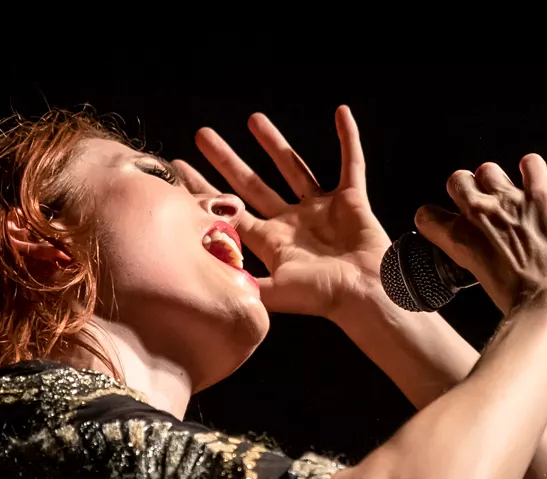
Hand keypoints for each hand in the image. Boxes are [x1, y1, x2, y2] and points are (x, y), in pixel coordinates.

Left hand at [173, 106, 391, 322]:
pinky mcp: (351, 200)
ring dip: (275, 144)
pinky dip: (348, 139)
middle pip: (252, 185)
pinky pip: (351, 164)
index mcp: (271, 242)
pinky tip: (341, 114)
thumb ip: (242, 282)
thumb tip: (203, 278)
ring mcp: (321, 210)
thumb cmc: (323, 297)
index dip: (203, 190)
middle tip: (203, 135)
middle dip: (226, 160)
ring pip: (294, 168)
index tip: (180, 168)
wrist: (367, 294)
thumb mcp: (273, 292)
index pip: (229, 210)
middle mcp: (292, 223)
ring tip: (254, 119)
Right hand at [414, 156, 546, 314]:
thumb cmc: (521, 304)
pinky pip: (531, 163)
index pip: (427, 215)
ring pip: (488, 169)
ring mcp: (510, 199)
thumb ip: (477, 259)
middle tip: (482, 205)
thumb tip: (484, 257)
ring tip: (510, 194)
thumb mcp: (483, 282)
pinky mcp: (542, 193)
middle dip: (468, 190)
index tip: (447, 220)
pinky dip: (532, 168)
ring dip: (496, 180)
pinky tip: (533, 177)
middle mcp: (480, 213)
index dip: (438, 216)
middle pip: (457, 180)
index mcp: (461, 240)